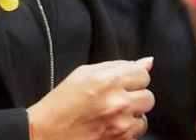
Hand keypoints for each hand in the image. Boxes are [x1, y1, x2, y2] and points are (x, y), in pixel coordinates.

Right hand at [28, 57, 154, 139]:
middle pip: (148, 96)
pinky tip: (112, 125)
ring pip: (145, 116)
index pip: (143, 74)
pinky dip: (128, 129)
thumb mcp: (84, 74)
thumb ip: (117, 66)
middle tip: (117, 99)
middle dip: (135, 96)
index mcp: (107, 80)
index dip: (133, 78)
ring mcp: (120, 124)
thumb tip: (147, 62)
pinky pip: (137, 132)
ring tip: (113, 114)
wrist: (46, 132)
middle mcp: (117, 102)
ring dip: (133, 114)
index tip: (124, 82)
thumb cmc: (62, 102)